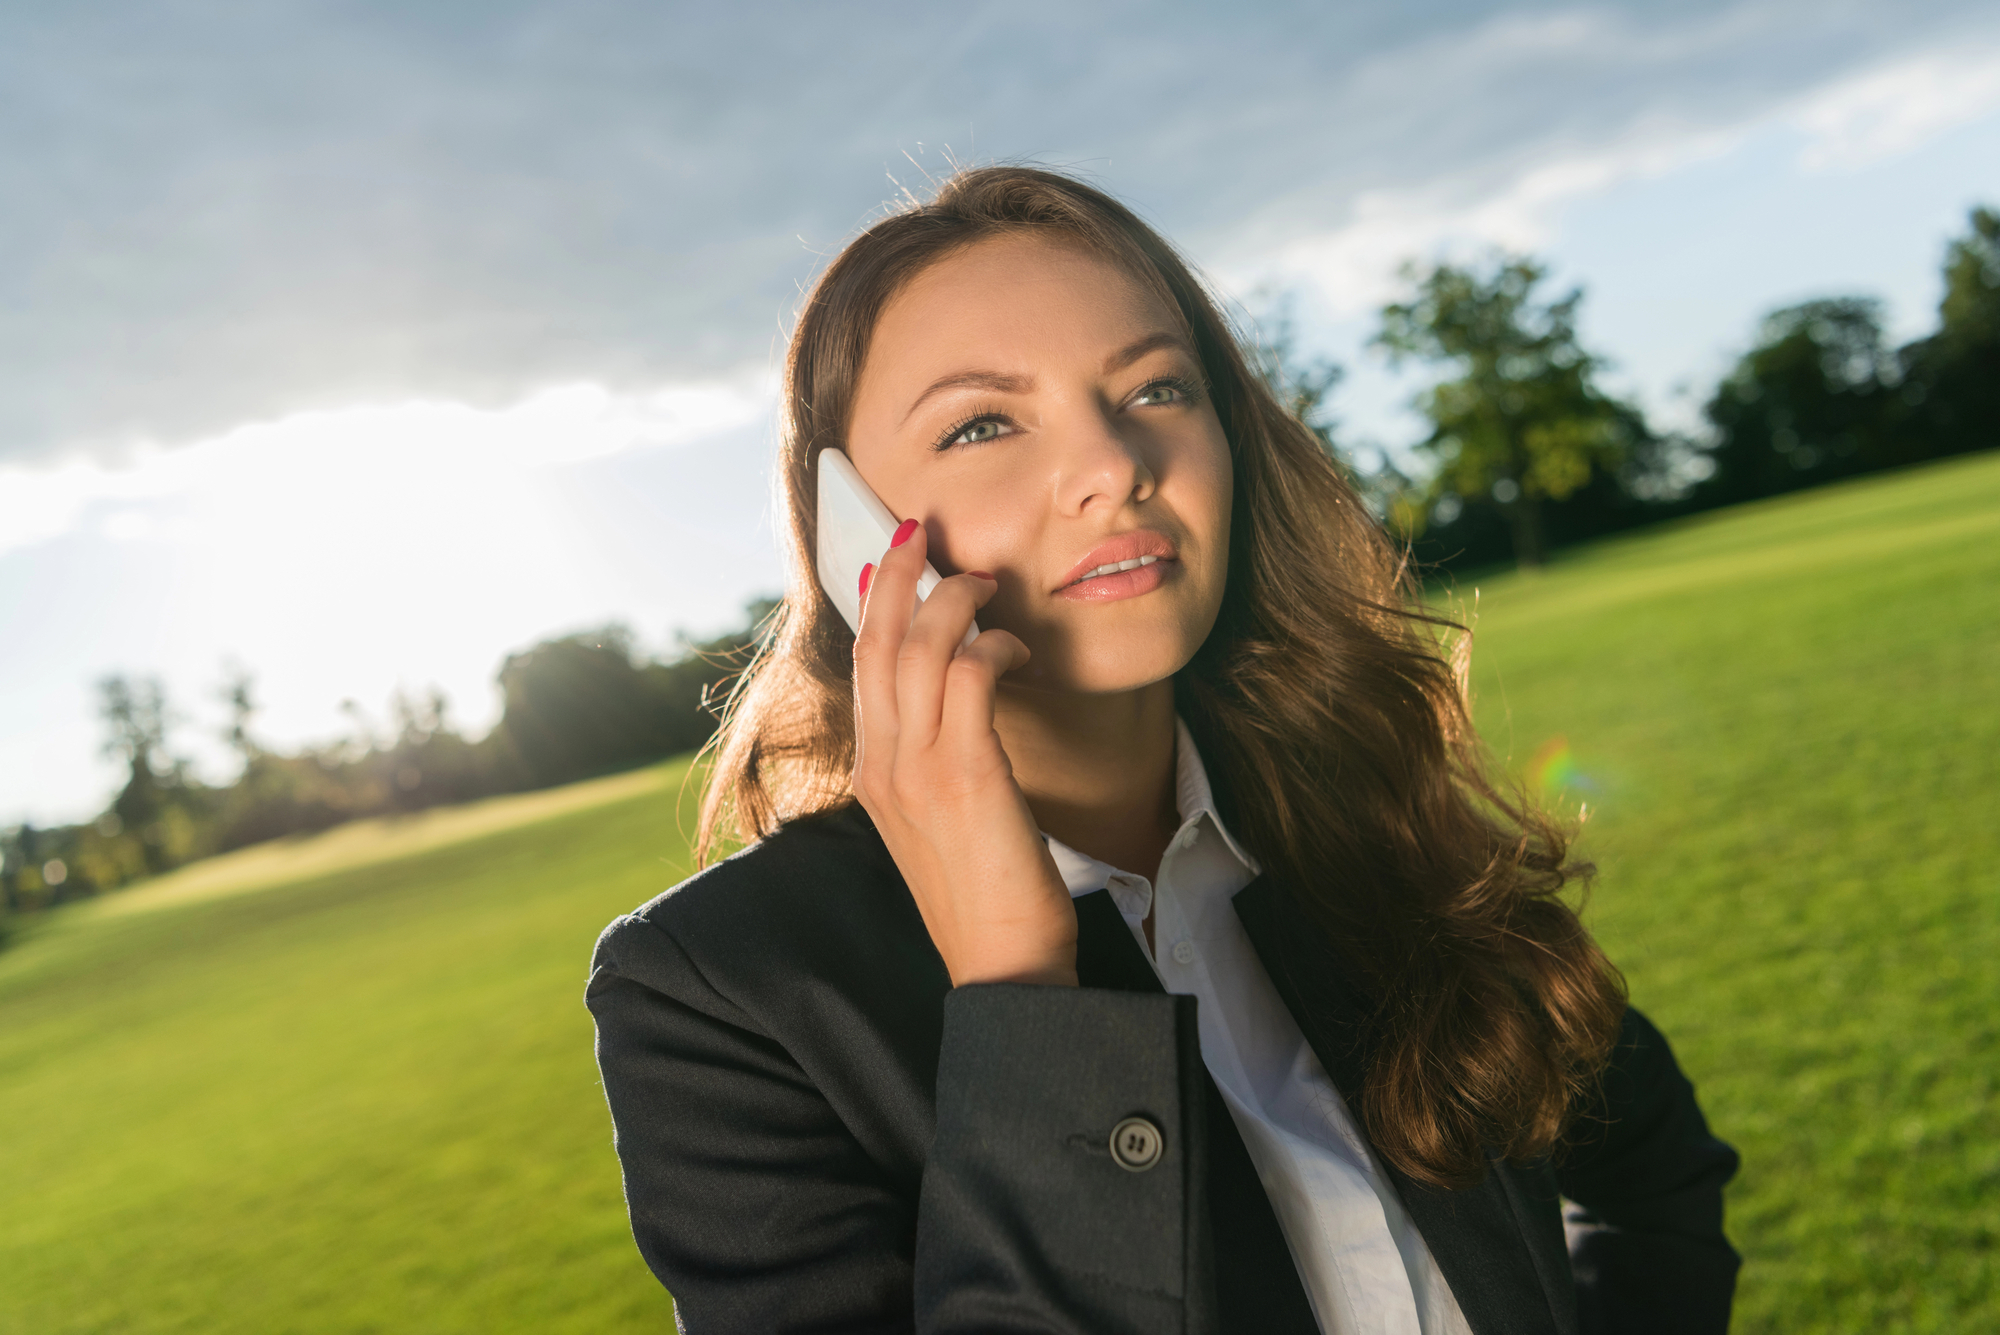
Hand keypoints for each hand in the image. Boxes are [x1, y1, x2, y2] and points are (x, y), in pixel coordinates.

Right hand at [851, 519, 1078, 987]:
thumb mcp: (942, 822)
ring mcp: (917, 771)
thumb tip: (960, 703)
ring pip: (919, 647)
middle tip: (921, 530)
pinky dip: (992, 646)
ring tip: (986, 583)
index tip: (890, 563)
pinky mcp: (964, 776)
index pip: (862, 669)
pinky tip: (1017, 651)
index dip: (872, 606)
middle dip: (895, 575)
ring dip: (955, 599)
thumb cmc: (986, 897)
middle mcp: (884, 766)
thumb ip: (937, 761)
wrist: (1003, 969)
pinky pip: (969, 677)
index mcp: (874, 775)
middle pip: (875, 643)